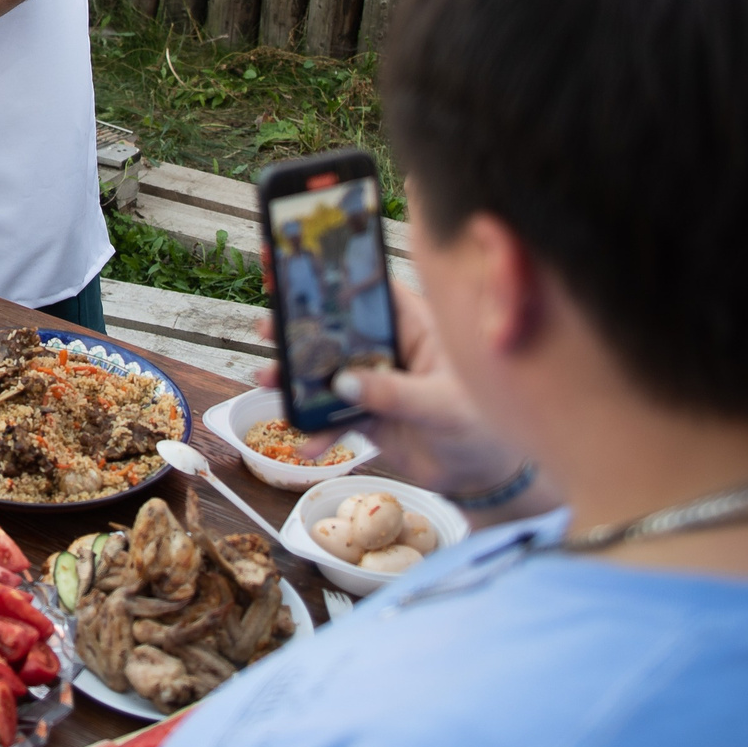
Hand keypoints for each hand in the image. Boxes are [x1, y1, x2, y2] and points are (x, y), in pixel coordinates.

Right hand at [263, 285, 540, 513]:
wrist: (480, 477)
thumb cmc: (482, 427)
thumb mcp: (442, 406)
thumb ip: (394, 394)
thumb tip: (344, 383)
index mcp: (416, 328)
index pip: (373, 291)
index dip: (336, 276)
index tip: (297, 269)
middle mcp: (389, 349)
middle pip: (338, 328)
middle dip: (299, 327)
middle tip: (267, 327)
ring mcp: (374, 381)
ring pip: (326, 371)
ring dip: (294, 377)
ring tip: (266, 380)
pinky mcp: (365, 414)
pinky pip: (331, 416)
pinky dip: (316, 430)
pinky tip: (307, 444)